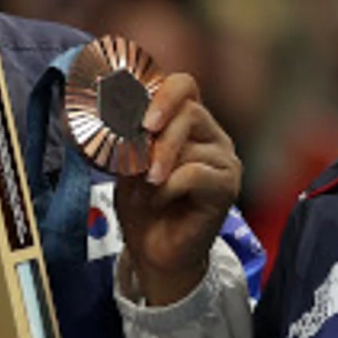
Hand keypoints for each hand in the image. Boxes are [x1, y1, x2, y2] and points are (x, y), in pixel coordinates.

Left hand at [112, 67, 243, 308]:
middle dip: (156, 132)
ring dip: (156, 166)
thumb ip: (126, 137)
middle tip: (134, 156)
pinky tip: (159, 200)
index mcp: (189, 124)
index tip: (137, 115)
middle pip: (190, 109)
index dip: (161, 93)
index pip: (184, 86)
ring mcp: (224, 160)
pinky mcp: (227, 186)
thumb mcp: (126, 164)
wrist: (154, 252)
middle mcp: (213, 136)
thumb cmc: (143, 207)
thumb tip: (110, 114)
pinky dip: (167, 187)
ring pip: (190, 144)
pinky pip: (194, 173)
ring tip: (145, 188)